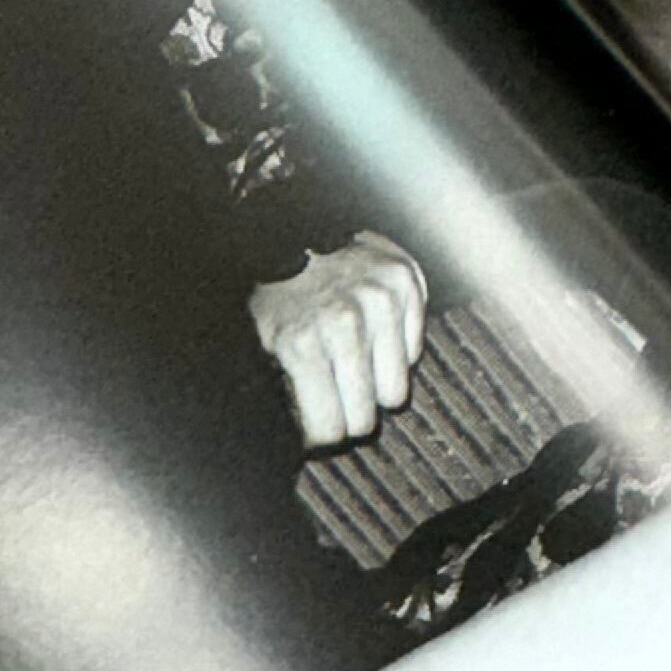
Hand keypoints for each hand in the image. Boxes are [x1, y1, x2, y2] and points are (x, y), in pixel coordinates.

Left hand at [248, 232, 426, 447]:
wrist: (293, 226)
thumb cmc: (274, 295)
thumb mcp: (257, 343)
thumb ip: (274, 392)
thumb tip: (284, 444)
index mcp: (301, 343)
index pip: (330, 430)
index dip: (321, 432)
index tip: (316, 423)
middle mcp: (343, 322)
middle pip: (364, 419)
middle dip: (348, 415)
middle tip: (334, 395)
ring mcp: (379, 299)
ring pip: (394, 393)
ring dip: (374, 386)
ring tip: (351, 364)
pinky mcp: (405, 281)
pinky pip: (413, 353)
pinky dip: (395, 352)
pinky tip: (371, 335)